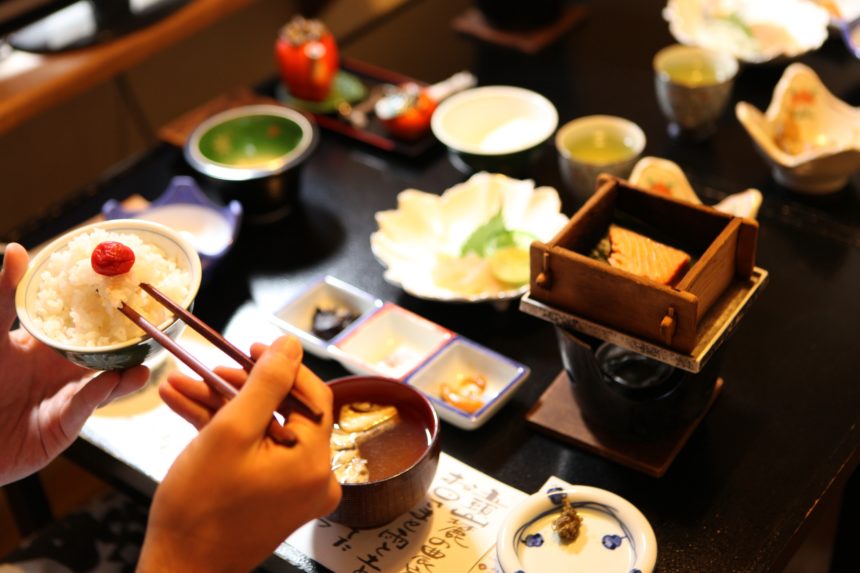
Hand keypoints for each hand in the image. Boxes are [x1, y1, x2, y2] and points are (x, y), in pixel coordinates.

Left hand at [0, 243, 148, 485]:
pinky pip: (87, 405)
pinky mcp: (66, 424)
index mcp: (47, 344)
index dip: (110, 309)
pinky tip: (116, 381)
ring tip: (145, 363)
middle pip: (105, 353)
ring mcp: (66, 396)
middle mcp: (61, 368)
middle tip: (156, 328)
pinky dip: (102, 393)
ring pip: (105, 382)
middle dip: (131, 344)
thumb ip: (4, 296)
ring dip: (127, 374)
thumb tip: (18, 249)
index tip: (133, 290)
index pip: (86, 323)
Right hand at [139, 336, 340, 572]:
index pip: (312, 395)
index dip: (283, 366)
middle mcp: (313, 476)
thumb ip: (265, 383)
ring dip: (221, 405)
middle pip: (282, 410)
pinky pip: (254, 451)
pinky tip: (186, 407)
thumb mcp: (230, 432)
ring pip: (261, 429)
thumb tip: (290, 346)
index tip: (253, 347)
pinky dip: (223, 431)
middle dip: (237, 386)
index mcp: (314, 462)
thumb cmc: (200, 509)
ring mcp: (293, 488)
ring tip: (181, 384)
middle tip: (208, 368)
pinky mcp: (272, 495)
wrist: (178, 570)